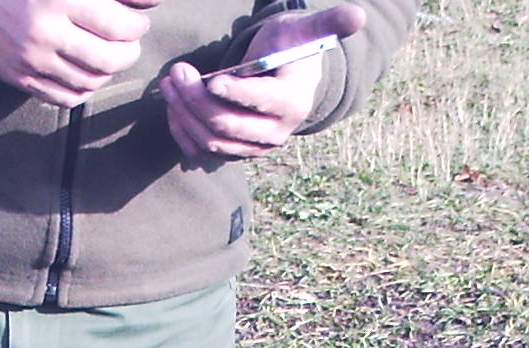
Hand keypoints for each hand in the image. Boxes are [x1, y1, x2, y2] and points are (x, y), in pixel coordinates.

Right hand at [0, 0, 158, 105]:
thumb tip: (151, 2)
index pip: (119, 25)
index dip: (137, 26)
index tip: (137, 22)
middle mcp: (45, 32)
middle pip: (109, 59)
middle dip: (129, 53)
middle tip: (129, 44)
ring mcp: (32, 60)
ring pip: (90, 82)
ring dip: (108, 73)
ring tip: (109, 57)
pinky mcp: (21, 80)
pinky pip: (66, 98)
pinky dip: (84, 90)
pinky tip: (87, 75)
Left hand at [156, 4, 361, 160]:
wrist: (286, 80)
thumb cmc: (291, 48)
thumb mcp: (306, 30)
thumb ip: (328, 23)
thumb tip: (358, 14)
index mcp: (292, 103)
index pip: (259, 102)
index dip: (234, 92)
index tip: (210, 77)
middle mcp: (273, 133)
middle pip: (227, 125)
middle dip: (196, 100)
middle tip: (178, 71)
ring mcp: (252, 147)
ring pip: (210, 141)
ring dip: (184, 113)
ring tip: (170, 82)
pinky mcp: (233, 152)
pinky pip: (201, 150)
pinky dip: (182, 130)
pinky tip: (172, 104)